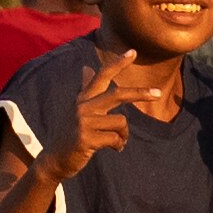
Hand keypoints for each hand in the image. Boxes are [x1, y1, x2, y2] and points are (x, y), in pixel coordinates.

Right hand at [41, 43, 160, 181]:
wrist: (55, 160)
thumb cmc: (71, 135)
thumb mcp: (77, 110)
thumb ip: (85, 90)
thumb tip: (86, 69)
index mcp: (83, 99)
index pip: (102, 76)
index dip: (118, 63)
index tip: (133, 52)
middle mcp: (83, 106)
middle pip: (118, 94)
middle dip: (140, 93)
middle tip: (158, 93)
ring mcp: (83, 121)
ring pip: (121, 122)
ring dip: (124, 135)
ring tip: (117, 142)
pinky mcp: (86, 138)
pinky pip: (115, 139)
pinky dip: (119, 145)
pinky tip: (114, 149)